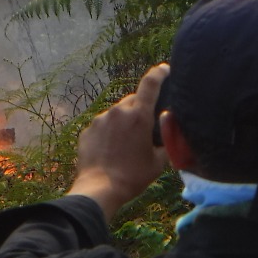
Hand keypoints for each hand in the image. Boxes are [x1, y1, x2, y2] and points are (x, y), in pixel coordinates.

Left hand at [67, 64, 171, 220]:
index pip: (150, 84)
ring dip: (124, 122)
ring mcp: (100, 120)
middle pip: (133, 101)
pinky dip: (110, 132)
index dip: (159, 73)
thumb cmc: (133, 176)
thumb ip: (166, 142)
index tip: (164, 69)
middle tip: (145, 128)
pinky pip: (103, 125)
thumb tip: (170, 132)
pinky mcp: (88, 130)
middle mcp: (117, 112)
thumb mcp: (158, 162)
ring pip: (117, 114)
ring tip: (127, 144)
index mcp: (138, 116)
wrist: (99, 188)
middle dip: (140, 109)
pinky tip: (112, 150)